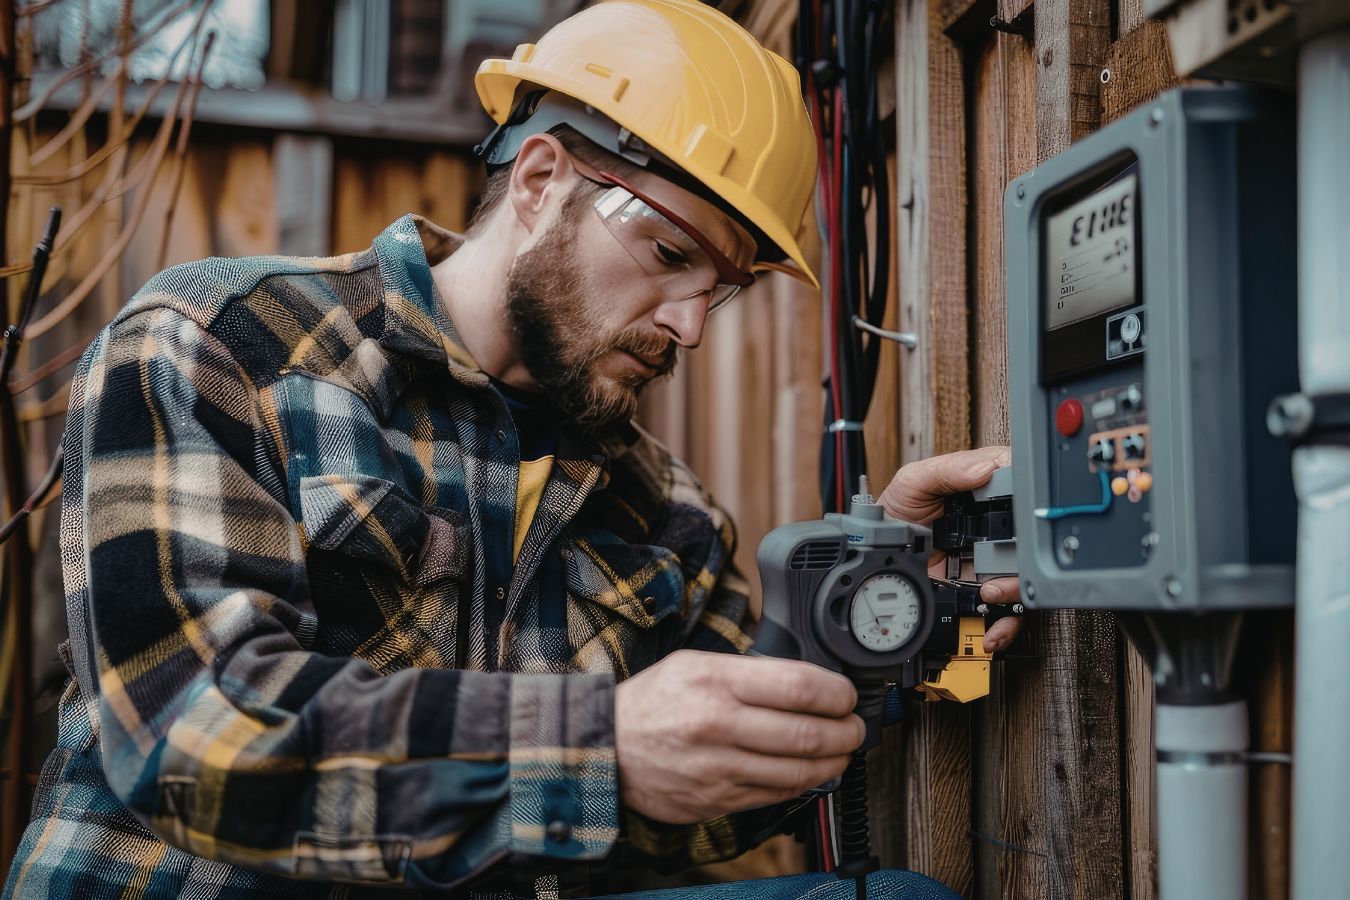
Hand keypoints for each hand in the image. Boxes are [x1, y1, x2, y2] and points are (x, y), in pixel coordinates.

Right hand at [614, 650, 864, 824]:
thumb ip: (748, 671)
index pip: (798, 686)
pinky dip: (803, 783)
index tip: (847, 695)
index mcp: (716, 681)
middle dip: (847, 731)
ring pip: (799, 770)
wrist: (608, 748)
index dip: (837, 692)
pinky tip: (812, 772)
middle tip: (855, 726)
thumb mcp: (695, 664)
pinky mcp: (718, 799)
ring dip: (834, 762)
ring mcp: (719, 767)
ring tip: (843, 751)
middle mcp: (719, 724)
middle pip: (807, 732)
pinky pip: (776, 794)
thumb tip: (805, 683)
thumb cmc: (653, 702)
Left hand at [879, 446, 1021, 652]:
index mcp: (986, 489)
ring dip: (1015, 588)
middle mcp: (997, 523)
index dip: (1027, 504)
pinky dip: (1004, 619)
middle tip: (1000, 564)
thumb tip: (985, 468)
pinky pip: (1007, 605)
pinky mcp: (986, 585)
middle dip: (1024, 556)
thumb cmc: (900, 508)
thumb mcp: (915, 480)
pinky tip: (991, 620)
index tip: (1015, 520)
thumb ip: (948, 470)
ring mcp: (994, 557)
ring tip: (988, 591)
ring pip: (1024, 575)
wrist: (881, 548)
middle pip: (1031, 539)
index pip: (1024, 490)